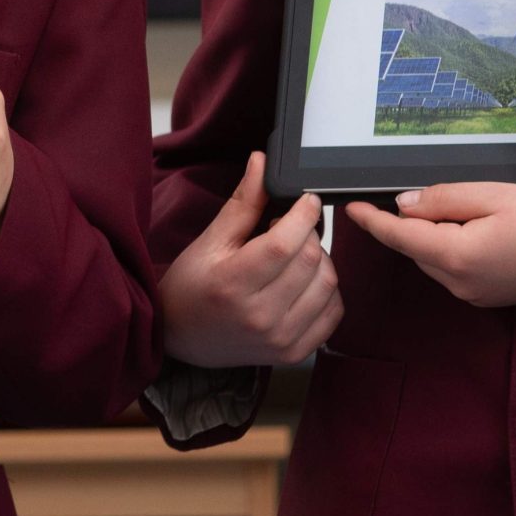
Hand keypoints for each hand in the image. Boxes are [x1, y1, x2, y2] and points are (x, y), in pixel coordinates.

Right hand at [158, 152, 340, 367]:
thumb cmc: (192, 285)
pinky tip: (304, 282)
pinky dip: (327, 290)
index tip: (306, 201)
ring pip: (328, 284)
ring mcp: (280, 339)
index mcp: (232, 284)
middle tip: (290, 230)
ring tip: (294, 257)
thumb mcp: (210, 241)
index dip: (304, 215)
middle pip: (311, 261)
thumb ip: (242, 204)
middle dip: (309, 235)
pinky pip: (333, 311)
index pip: (285, 244)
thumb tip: (262, 163)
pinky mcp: (294, 352)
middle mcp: (259, 317)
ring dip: (319, 261)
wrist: (182, 338)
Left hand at [346, 183, 515, 306]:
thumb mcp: (496, 196)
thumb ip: (443, 200)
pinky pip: (457, 268)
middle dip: (415, 222)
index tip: (350, 207)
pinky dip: (456, 247)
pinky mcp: (491, 297)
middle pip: (417, 247)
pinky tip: (485, 230)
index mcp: (458, 258)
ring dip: (438, 235)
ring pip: (436, 258)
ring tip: (480, 212)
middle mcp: (462, 285)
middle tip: (441, 196)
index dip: (372, 220)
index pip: (400, 236)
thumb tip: (404, 204)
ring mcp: (477, 295)